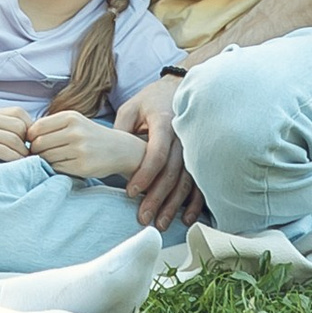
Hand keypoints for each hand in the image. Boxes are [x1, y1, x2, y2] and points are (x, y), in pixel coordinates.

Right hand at [0, 107, 36, 169]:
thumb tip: (27, 140)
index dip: (30, 127)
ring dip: (23, 155)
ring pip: (15, 141)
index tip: (30, 143)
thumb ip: (1, 128)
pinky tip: (14, 167)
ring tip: (24, 164)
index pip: (21, 113)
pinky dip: (14, 161)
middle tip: (29, 156)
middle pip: (21, 127)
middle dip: (28, 143)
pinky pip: (4, 152)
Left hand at [25, 108, 145, 184]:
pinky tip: (61, 165)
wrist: (118, 149)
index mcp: (70, 117)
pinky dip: (55, 168)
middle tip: (39, 154)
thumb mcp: (74, 121)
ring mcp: (79, 150)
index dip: (30, 137)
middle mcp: (75, 132)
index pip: (37, 128)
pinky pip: (57, 169)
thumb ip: (52, 125)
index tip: (33, 142)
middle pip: (40, 144)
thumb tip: (26, 136)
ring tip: (51, 159)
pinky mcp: (82, 167)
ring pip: (47, 158)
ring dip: (44, 161)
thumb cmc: (89, 135)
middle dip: (36, 151)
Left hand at [117, 74, 201, 229]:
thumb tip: (112, 158)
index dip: (144, 174)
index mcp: (164, 123)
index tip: (130, 192)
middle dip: (157, 198)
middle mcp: (182, 138)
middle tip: (143, 217)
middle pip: (171, 173)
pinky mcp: (198, 156)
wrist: (180, 89)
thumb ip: (122, 131)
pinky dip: (194, 202)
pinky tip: (186, 218)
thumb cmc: (152, 100)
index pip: (156, 153)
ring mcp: (193, 148)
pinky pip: (199, 182)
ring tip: (161, 223)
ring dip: (174, 205)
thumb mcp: (132, 107)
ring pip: (185, 182)